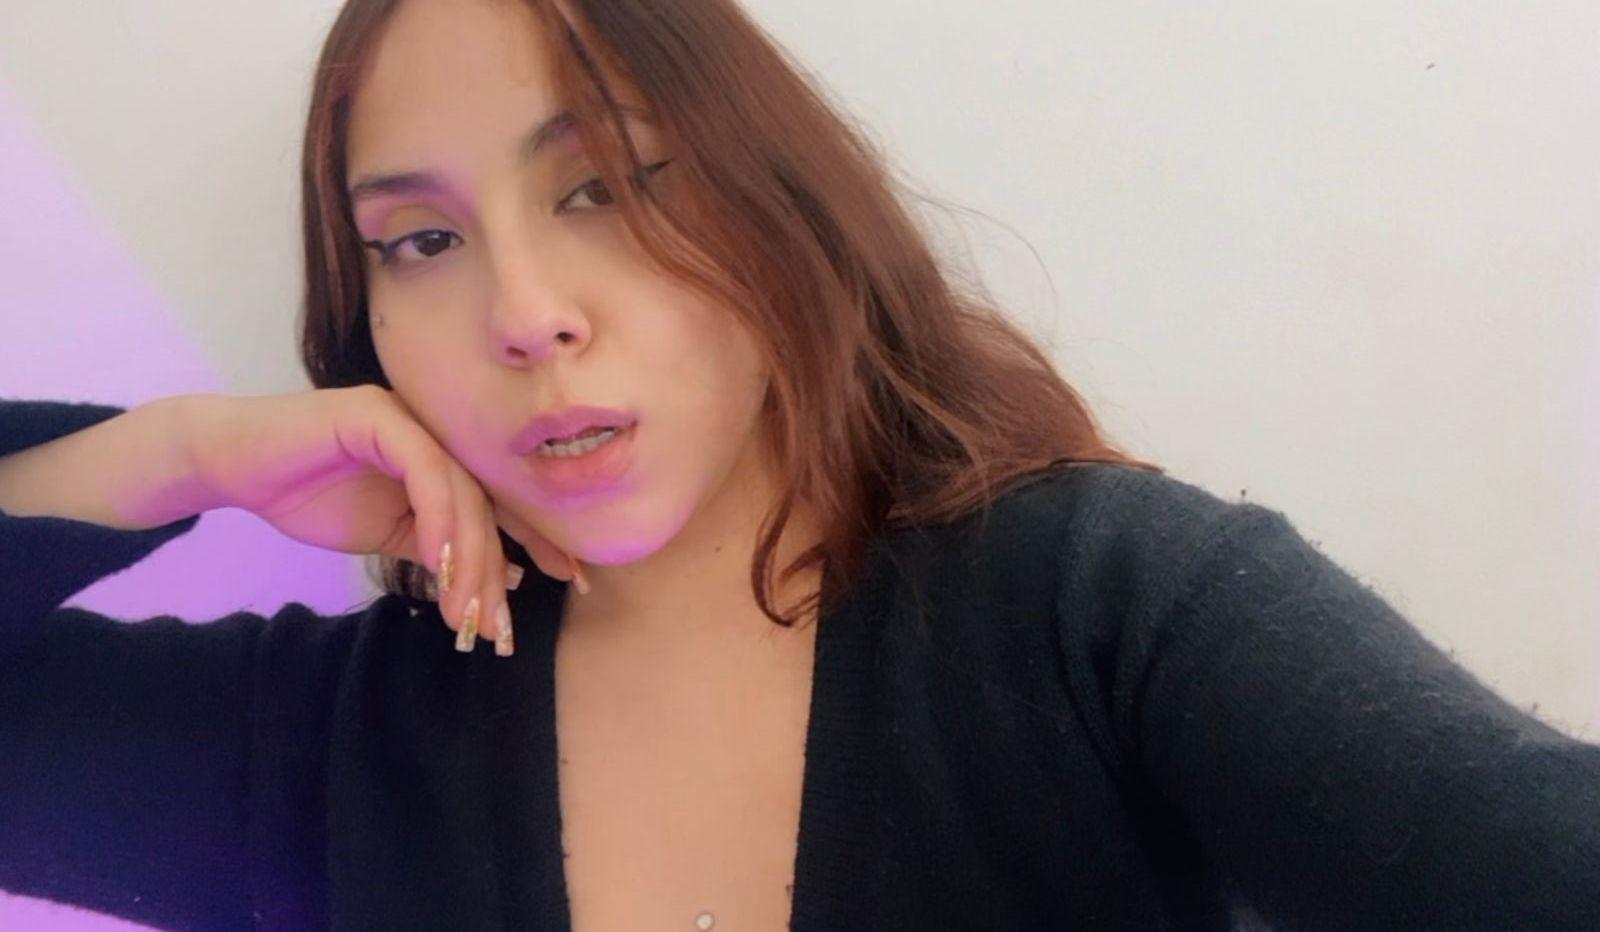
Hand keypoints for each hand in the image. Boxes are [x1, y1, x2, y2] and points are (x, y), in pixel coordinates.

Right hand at [183, 385, 579, 653]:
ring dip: (468, 557)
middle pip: (487, 501)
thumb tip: (504, 577)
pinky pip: (425, 471)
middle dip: (498, 567)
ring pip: (462, 491)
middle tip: (498, 626)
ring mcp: (410, 418)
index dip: (539, 539)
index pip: (502, 499)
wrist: (235, 465)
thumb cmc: (308, 494)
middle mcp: (437, 432)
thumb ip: (440, 549)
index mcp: (444, 457)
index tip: (572, 582)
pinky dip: (439, 519)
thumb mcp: (388, 534)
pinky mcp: (378, 415)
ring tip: (466, 612)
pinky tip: (440, 564)